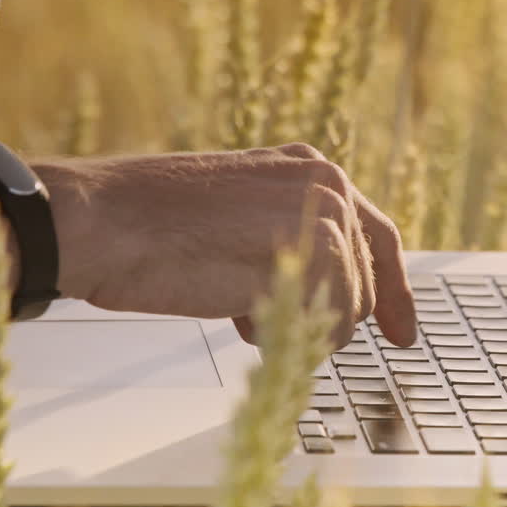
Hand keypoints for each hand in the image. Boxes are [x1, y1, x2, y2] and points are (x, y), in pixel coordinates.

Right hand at [39, 143, 416, 347]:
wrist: (102, 221)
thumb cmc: (151, 224)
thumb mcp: (237, 216)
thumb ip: (288, 241)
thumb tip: (322, 295)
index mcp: (310, 167)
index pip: (377, 236)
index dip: (395, 290)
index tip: (404, 333)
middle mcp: (327, 185)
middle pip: (366, 281)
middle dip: (331, 316)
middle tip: (274, 324)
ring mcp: (320, 218)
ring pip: (350, 309)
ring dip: (302, 329)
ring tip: (238, 307)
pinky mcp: (305, 256)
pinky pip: (327, 325)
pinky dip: (291, 339)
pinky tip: (240, 316)